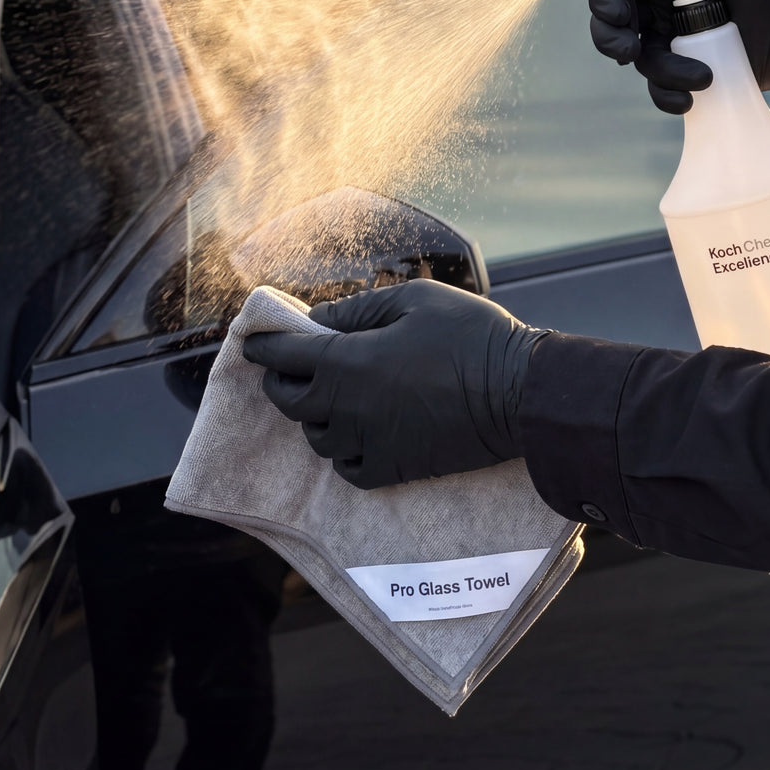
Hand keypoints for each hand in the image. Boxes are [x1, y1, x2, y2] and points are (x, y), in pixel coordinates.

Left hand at [242, 278, 540, 488]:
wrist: (518, 393)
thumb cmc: (469, 335)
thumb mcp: (413, 300)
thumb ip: (358, 309)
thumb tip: (317, 320)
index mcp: (349, 362)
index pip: (285, 355)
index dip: (264, 345)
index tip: (252, 340)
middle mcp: (349, 408)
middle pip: (291, 402)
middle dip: (281, 381)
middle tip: (286, 367)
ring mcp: (369, 443)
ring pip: (317, 437)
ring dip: (313, 415)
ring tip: (327, 397)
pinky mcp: (394, 468)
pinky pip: (348, 468)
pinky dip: (341, 451)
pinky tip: (353, 433)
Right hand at [588, 0, 769, 113]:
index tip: (620, 9)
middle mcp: (659, 5)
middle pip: (610, 21)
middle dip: (610, 37)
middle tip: (630, 50)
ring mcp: (671, 40)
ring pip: (639, 59)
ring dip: (661, 72)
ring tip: (702, 77)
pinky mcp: (685, 70)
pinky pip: (659, 88)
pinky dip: (668, 96)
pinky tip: (692, 98)